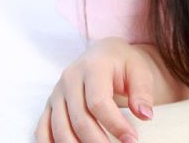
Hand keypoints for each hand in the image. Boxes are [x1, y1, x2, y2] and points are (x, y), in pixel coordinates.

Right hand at [35, 37, 155, 142]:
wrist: (104, 54)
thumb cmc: (123, 64)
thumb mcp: (139, 70)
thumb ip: (142, 92)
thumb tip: (145, 115)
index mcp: (93, 66)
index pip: (98, 102)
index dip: (115, 125)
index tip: (131, 140)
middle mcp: (70, 78)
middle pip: (79, 119)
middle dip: (98, 141)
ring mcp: (57, 93)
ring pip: (60, 128)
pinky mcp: (50, 105)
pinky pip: (43, 130)